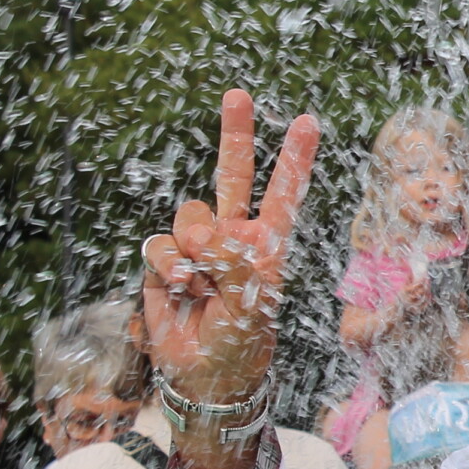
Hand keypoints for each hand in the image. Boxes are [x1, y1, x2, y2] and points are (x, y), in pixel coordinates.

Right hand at [142, 90, 320, 417]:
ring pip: (190, 216)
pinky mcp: (164, 261)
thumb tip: (211, 231)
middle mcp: (233, 236)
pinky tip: (181, 291)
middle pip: (232, 175)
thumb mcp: (253, 306)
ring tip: (203, 287)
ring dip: (194, 250)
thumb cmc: (240, 343)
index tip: (307, 121)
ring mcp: (197, 246)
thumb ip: (238, 264)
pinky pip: (161, 246)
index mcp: (267, 244)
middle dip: (235, 133)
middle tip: (238, 94)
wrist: (203, 374)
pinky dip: (169, 268)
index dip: (294, 159)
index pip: (283, 193)